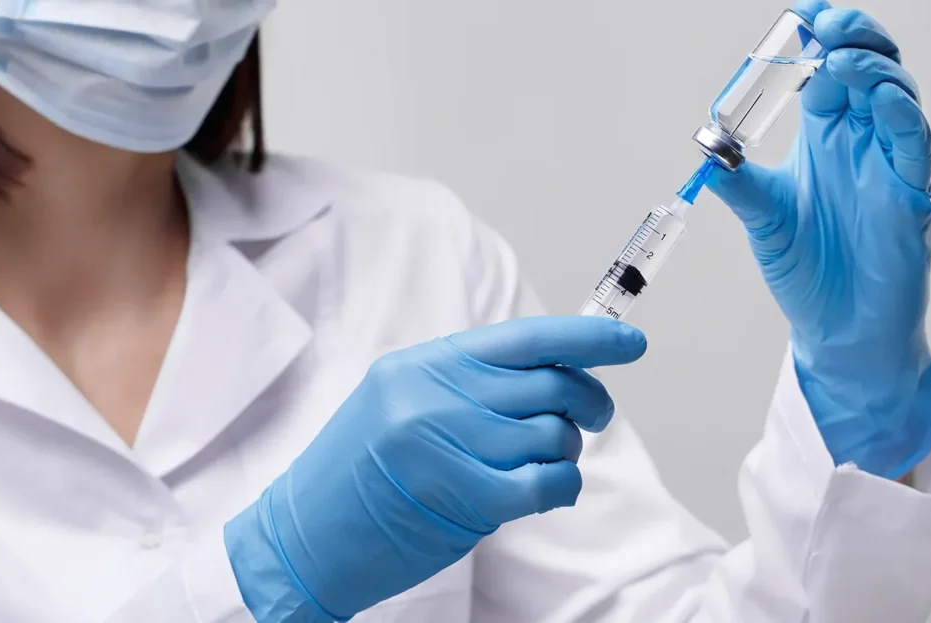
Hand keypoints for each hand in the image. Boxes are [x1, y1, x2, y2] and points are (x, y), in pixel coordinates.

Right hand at [224, 316, 646, 621]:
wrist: (301, 539)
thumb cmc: (358, 475)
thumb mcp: (402, 403)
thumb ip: (471, 385)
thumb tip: (556, 372)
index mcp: (424, 365)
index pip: (525, 338)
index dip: (587, 337)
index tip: (629, 342)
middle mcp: (434, 395)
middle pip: (550, 383)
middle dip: (590, 401)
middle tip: (595, 418)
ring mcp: (444, 444)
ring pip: (553, 433)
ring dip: (566, 451)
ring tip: (542, 463)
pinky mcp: (459, 496)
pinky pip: (545, 481)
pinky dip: (561, 486)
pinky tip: (547, 490)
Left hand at [707, 0, 930, 479]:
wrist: (836, 329)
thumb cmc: (807, 271)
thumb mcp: (761, 218)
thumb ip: (737, 182)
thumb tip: (704, 149)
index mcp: (825, 139)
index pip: (826, 71)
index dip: (818, 38)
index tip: (798, 16)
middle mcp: (859, 143)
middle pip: (868, 68)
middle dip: (850, 37)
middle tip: (823, 22)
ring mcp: (888, 165)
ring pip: (896, 96)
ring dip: (871, 70)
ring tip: (838, 59)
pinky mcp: (909, 195)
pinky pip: (913, 145)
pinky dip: (899, 116)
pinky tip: (877, 100)